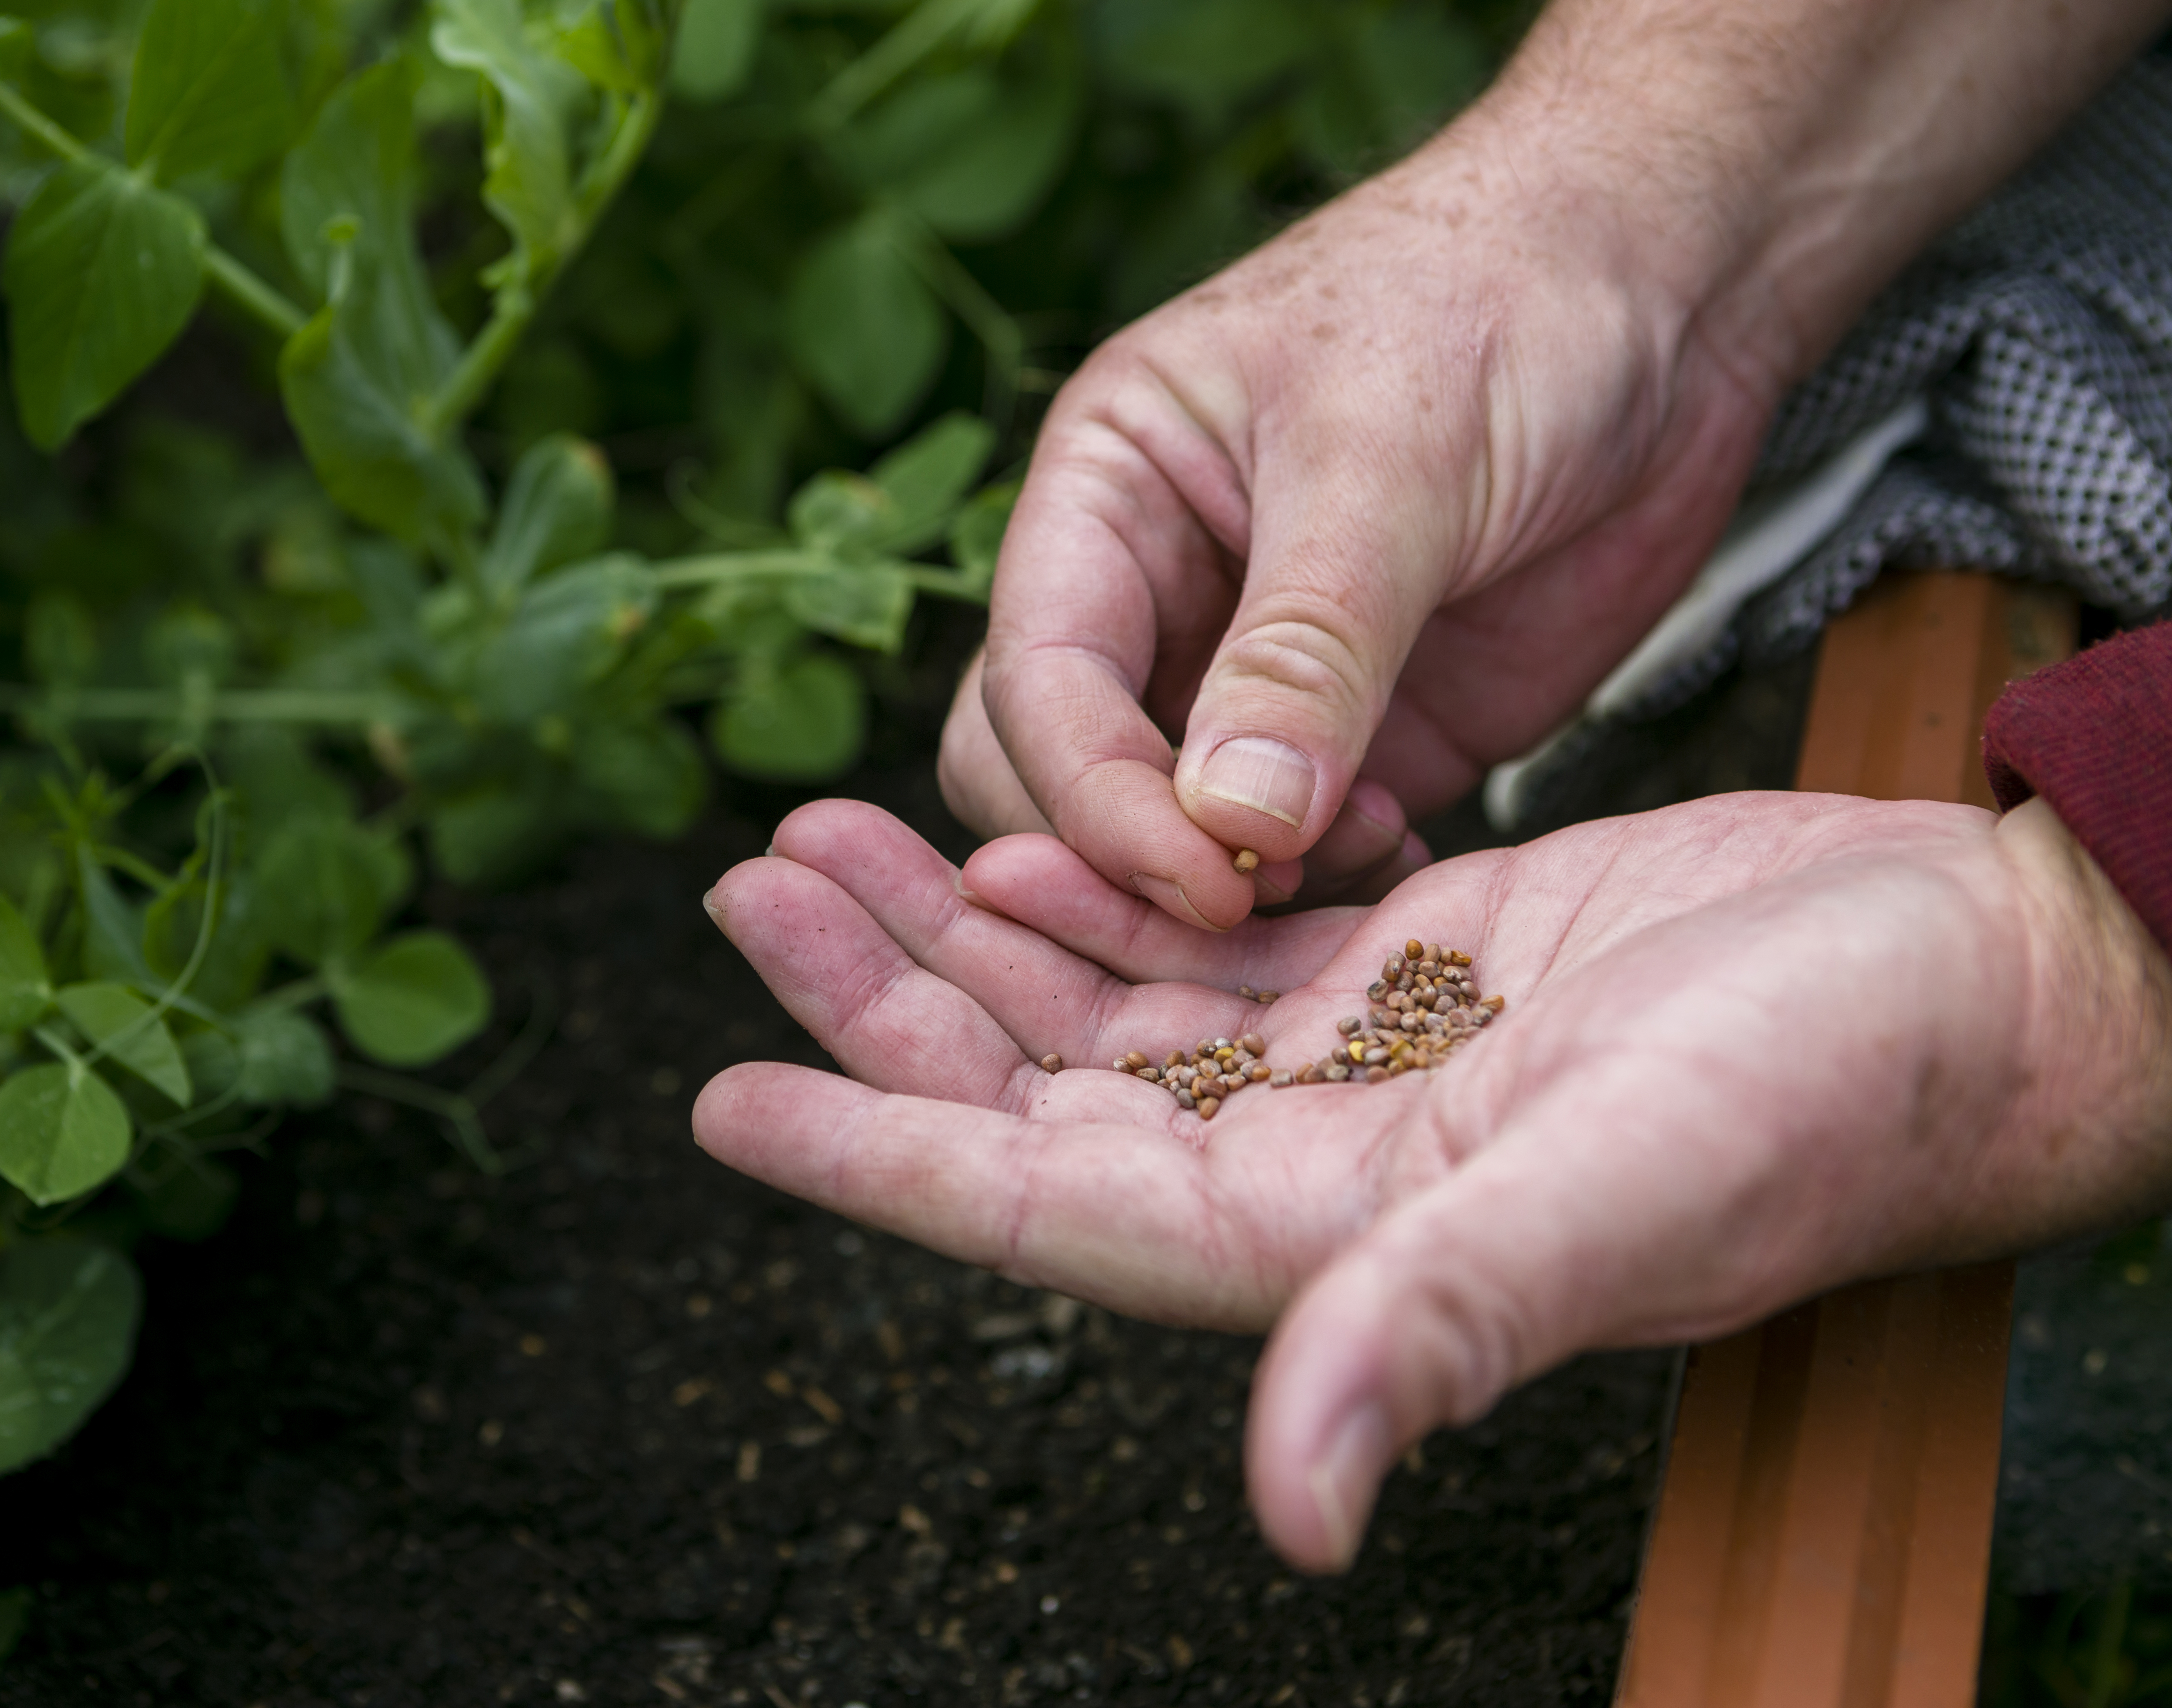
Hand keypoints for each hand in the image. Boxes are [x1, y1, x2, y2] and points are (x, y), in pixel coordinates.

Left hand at [696, 796, 2171, 1569]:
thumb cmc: (1836, 1091)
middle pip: (1037, 1093)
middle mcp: (1312, 1165)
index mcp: (1330, 1239)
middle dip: (883, 1003)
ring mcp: (1349, 1066)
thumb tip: (1295, 1502)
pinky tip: (1023, 824)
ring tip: (828, 839)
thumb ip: (1450, 1323)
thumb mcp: (1635, 1191)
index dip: (883, 1161)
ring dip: (961, 929)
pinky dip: (1100, 879)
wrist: (1960, 982)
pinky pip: (1197, 940)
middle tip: (755, 884)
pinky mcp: (1401, 969)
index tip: (731, 1100)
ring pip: (1096, 1001)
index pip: (1047, 1211)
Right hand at [942, 151, 1775, 922]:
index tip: (1199, 878)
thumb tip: (1230, 823)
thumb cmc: (1505, 301)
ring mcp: (1250, 672)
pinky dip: (1328, 878)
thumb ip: (1308, 649)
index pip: (1040, 678)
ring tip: (1357, 848)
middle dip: (1130, 856)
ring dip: (1237, 878)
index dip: (1095, 796)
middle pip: (1052, 773)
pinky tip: (1403, 854)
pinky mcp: (1359, 732)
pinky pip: (1294, 847)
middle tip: (1248, 898)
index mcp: (1105, 492)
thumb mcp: (1392, 464)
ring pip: (1166, 830)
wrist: (1670, 283)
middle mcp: (1153, 591)